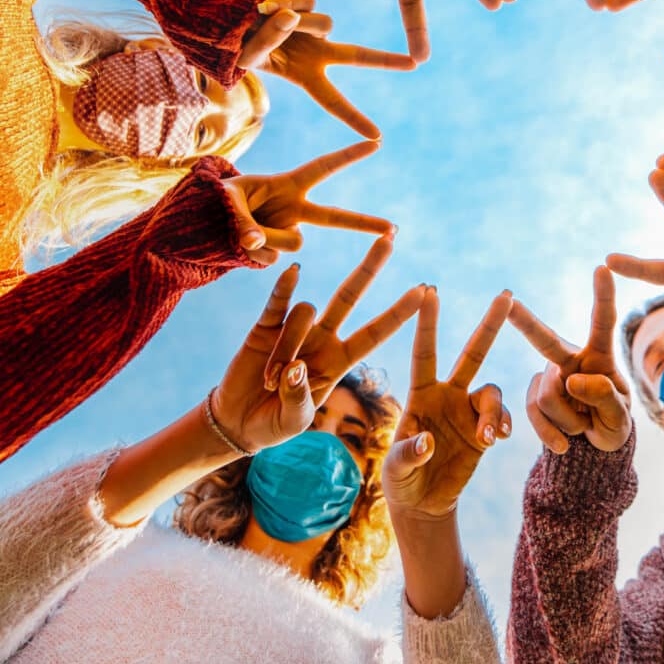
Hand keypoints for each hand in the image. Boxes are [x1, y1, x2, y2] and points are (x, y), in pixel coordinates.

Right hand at [209, 245, 424, 452]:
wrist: (239, 422)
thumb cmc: (274, 425)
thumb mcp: (293, 421)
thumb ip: (297, 398)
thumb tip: (294, 368)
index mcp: (339, 362)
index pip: (375, 333)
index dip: (398, 313)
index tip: (423, 291)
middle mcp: (322, 339)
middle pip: (349, 296)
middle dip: (369, 269)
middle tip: (389, 238)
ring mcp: (295, 330)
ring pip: (306, 313)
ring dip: (288, 346)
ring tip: (270, 380)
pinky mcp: (265, 328)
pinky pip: (279, 302)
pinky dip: (285, 288)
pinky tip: (293, 273)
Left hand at [220, 141, 389, 262]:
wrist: (206, 225)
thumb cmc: (217, 201)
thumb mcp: (226, 201)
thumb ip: (242, 219)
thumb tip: (255, 244)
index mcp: (287, 185)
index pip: (323, 167)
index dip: (349, 155)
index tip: (376, 142)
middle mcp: (294, 209)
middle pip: (334, 217)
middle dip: (363, 223)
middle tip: (393, 229)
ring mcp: (287, 232)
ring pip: (291, 241)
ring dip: (266, 237)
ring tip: (240, 230)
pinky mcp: (277, 253)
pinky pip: (273, 258)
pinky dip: (253, 253)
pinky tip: (239, 244)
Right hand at [239, 0, 415, 139]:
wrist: (226, 16)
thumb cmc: (235, 45)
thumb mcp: (249, 54)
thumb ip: (269, 39)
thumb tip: (290, 16)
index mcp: (307, 75)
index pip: (333, 101)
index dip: (354, 118)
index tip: (378, 138)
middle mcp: (317, 50)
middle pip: (356, 55)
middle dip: (384, 60)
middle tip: (415, 65)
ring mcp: (313, 26)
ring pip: (320, 23)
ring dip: (292, 24)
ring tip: (262, 20)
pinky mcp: (307, 2)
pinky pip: (307, 2)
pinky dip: (285, 3)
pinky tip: (263, 5)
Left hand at [383, 288, 513, 520]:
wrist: (423, 503)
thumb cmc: (400, 482)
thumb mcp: (395, 470)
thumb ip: (408, 454)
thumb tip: (428, 441)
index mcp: (421, 394)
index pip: (424, 353)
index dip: (426, 322)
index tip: (429, 290)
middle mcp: (447, 395)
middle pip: (472, 353)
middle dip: (489, 325)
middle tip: (506, 295)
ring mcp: (468, 412)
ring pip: (492, 391)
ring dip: (494, 412)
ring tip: (488, 437)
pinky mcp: (483, 432)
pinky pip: (502, 418)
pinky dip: (502, 424)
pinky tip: (496, 439)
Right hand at [507, 266, 631, 453]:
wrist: (593, 448)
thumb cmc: (613, 423)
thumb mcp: (619, 418)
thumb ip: (605, 398)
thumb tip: (572, 379)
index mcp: (599, 356)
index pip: (602, 324)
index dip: (603, 296)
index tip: (603, 268)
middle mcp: (570, 359)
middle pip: (546, 341)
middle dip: (526, 322)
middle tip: (509, 301)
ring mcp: (550, 376)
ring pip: (549, 397)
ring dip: (570, 422)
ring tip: (584, 427)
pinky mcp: (535, 394)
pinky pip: (534, 413)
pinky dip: (551, 433)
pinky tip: (564, 444)